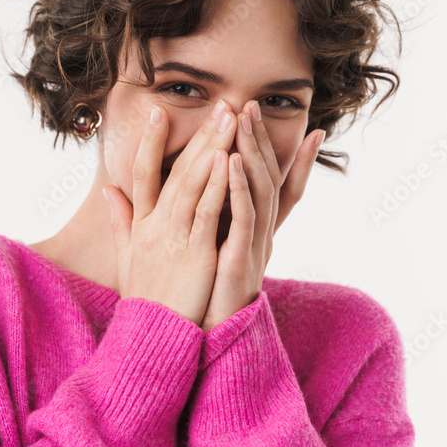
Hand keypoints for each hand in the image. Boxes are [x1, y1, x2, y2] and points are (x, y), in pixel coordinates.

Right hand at [103, 100, 237, 326]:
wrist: (151, 338)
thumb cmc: (146, 300)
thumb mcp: (127, 257)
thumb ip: (120, 221)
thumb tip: (109, 191)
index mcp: (142, 224)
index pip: (141, 173)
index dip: (150, 142)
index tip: (158, 111)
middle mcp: (155, 225)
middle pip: (176, 171)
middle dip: (200, 136)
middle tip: (220, 104)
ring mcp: (174, 237)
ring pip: (192, 184)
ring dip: (212, 149)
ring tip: (229, 119)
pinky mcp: (195, 252)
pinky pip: (207, 212)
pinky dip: (217, 185)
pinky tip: (229, 160)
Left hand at [199, 100, 323, 331]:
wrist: (200, 342)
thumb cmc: (197, 296)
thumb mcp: (197, 250)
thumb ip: (191, 218)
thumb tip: (175, 192)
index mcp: (250, 230)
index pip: (266, 182)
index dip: (271, 149)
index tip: (262, 117)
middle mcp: (258, 234)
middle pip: (265, 178)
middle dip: (259, 140)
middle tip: (250, 104)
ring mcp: (252, 245)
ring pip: (258, 190)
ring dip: (251, 152)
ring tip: (243, 120)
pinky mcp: (240, 259)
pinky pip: (244, 216)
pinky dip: (238, 186)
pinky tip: (230, 160)